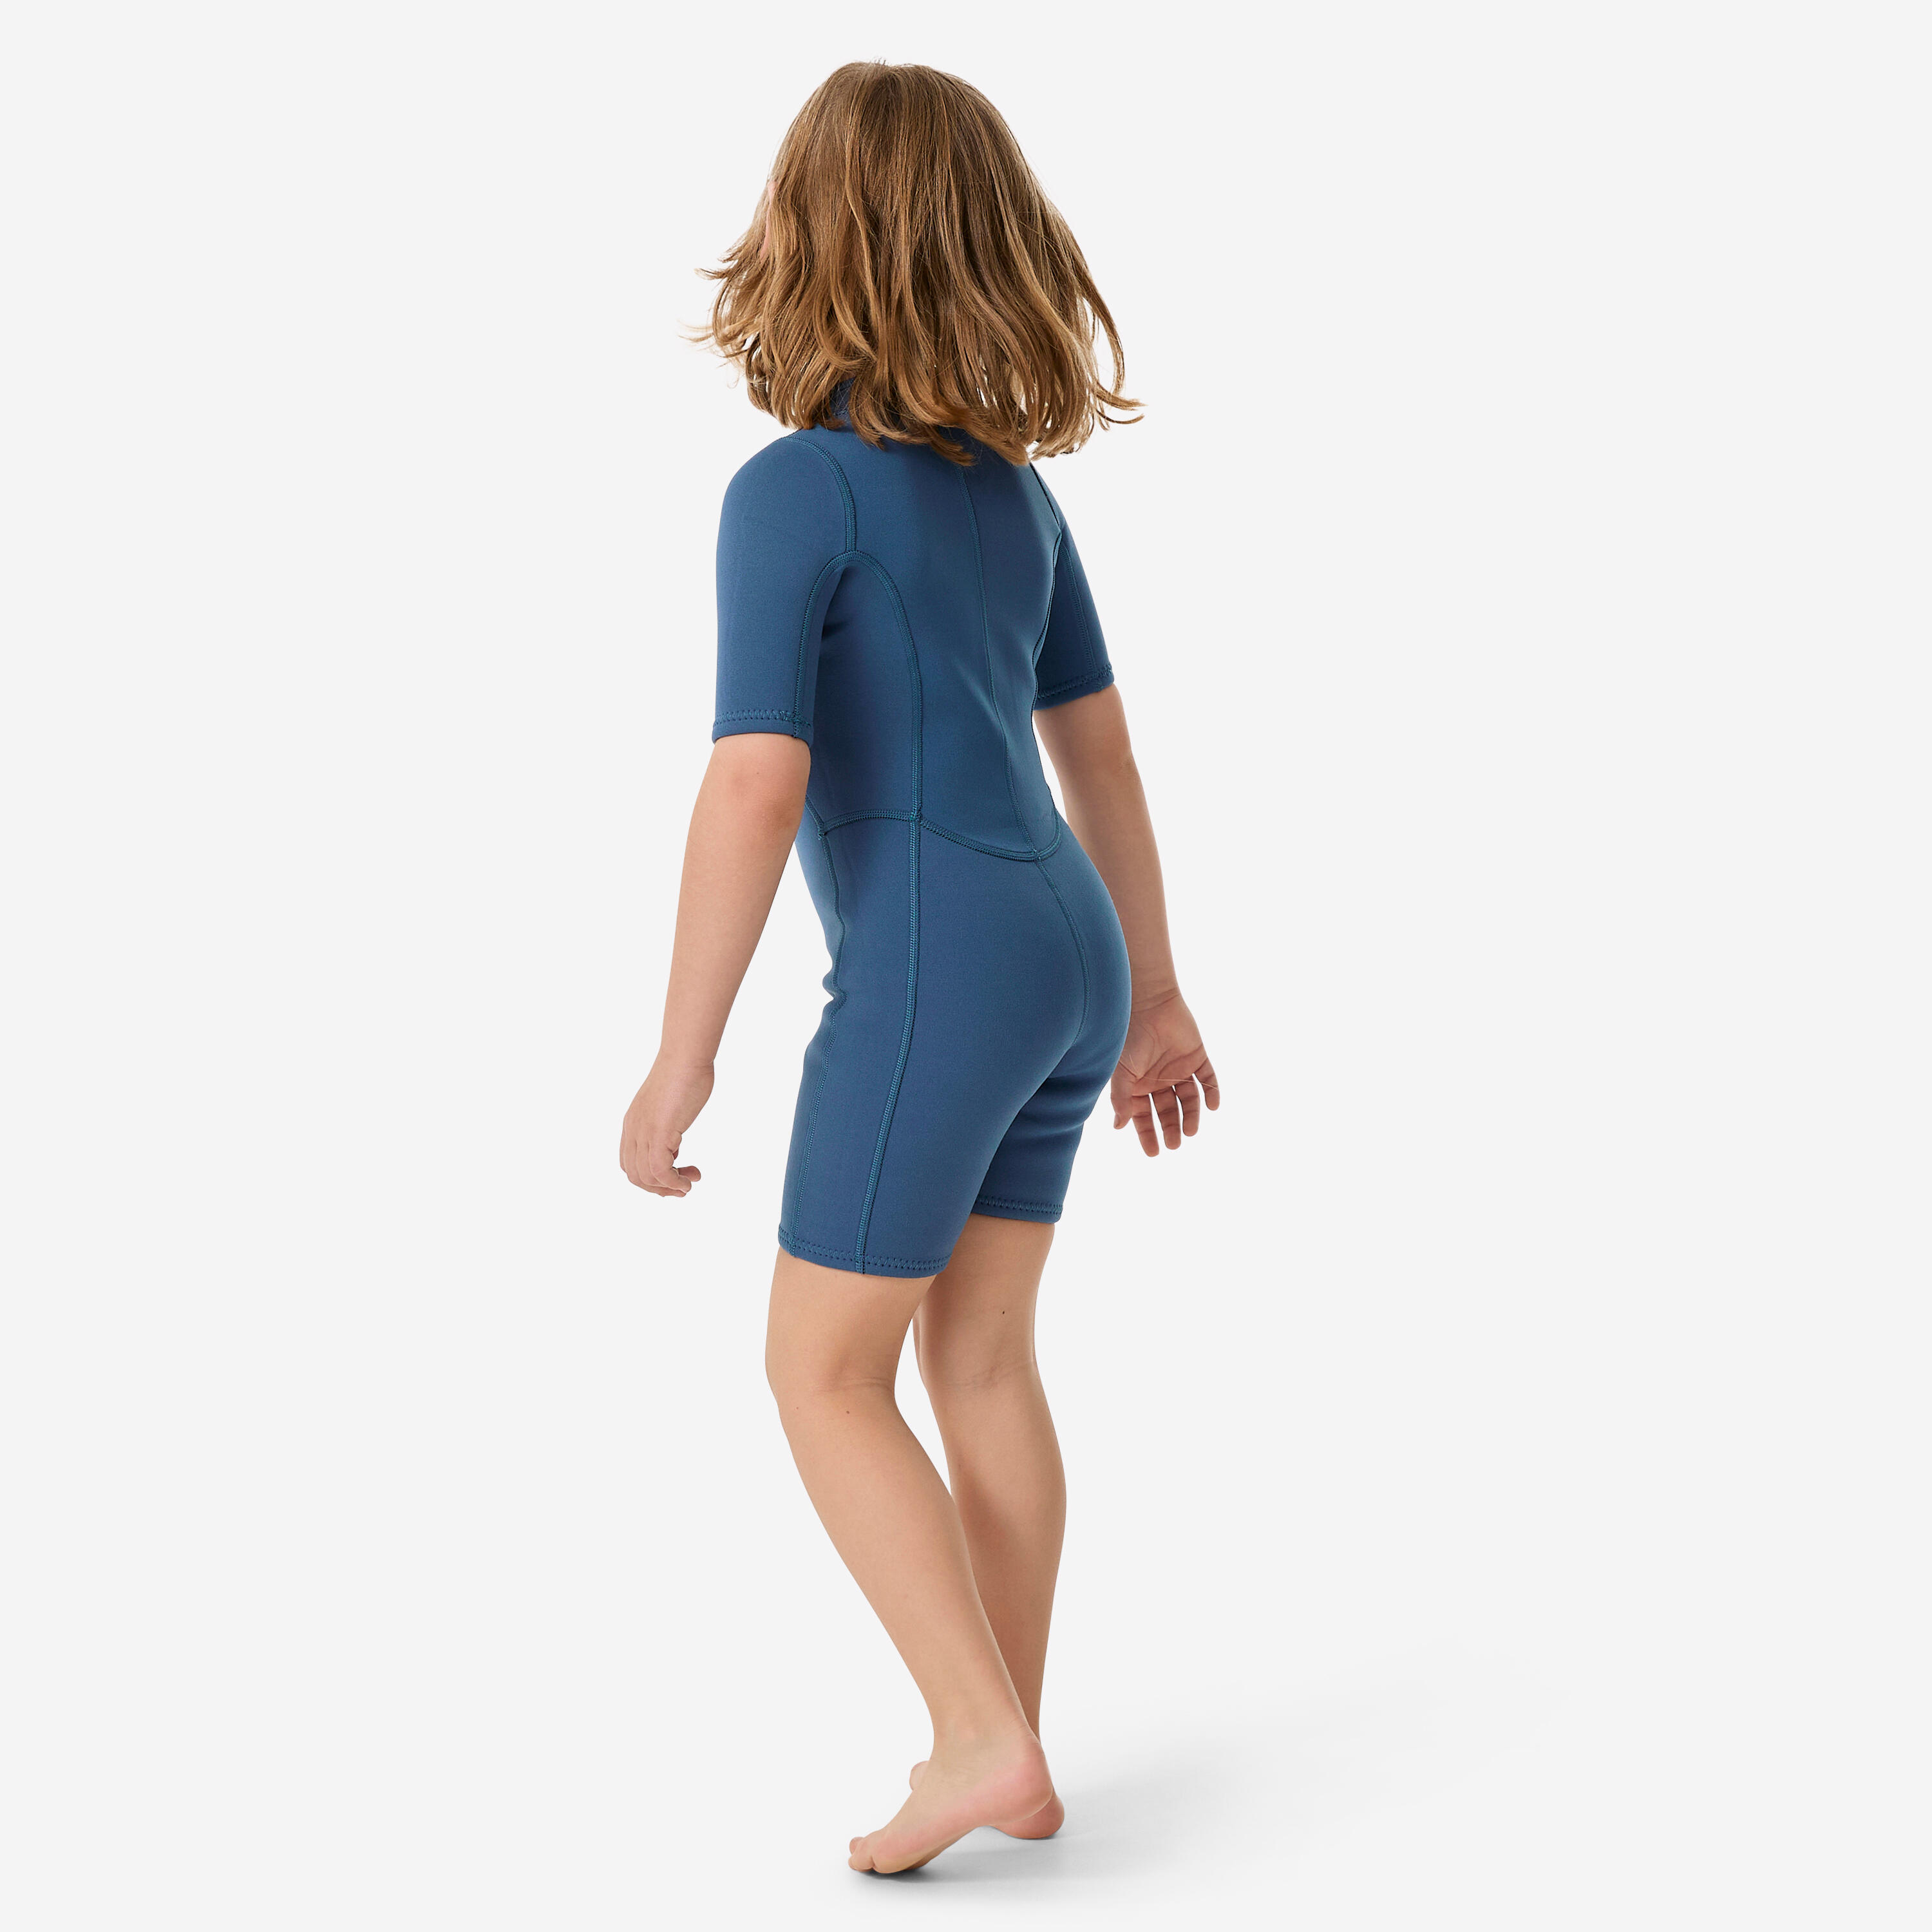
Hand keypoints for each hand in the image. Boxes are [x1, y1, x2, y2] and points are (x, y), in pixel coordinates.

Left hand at [619, 1055, 713, 1196]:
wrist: (686, 1056)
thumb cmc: (684, 1072)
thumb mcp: (668, 1105)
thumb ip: (665, 1124)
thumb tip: (673, 1142)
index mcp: (633, 1123)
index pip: (629, 1163)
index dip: (649, 1178)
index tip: (675, 1176)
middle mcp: (634, 1129)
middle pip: (634, 1175)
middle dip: (659, 1189)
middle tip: (683, 1187)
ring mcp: (644, 1131)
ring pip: (645, 1177)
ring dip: (669, 1188)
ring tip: (690, 1183)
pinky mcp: (659, 1131)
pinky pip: (659, 1170)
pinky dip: (674, 1182)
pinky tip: (689, 1179)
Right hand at [1111, 992, 1218, 1156]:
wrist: (1150, 1003)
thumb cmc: (1129, 1036)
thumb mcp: (1121, 1071)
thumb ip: (1120, 1098)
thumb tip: (1118, 1127)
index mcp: (1138, 1085)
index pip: (1143, 1116)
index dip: (1147, 1134)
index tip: (1154, 1152)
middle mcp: (1159, 1080)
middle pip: (1167, 1111)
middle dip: (1170, 1129)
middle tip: (1173, 1145)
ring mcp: (1179, 1069)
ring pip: (1188, 1099)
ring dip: (1190, 1116)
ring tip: (1190, 1132)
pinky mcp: (1198, 1056)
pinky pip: (1208, 1079)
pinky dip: (1212, 1092)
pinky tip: (1212, 1106)